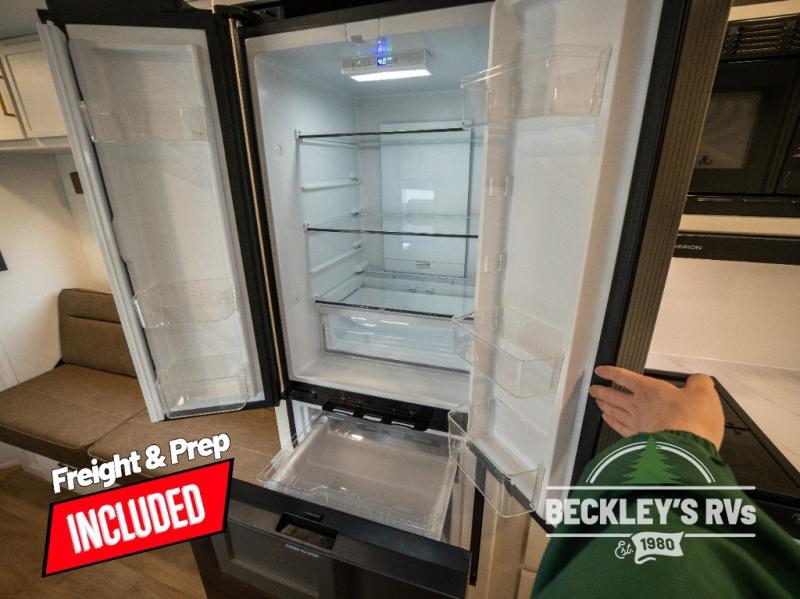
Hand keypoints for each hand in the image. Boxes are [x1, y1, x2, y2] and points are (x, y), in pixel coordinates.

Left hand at [589, 366, 724, 449]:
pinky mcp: (639, 440)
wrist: (689, 450)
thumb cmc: (694, 422)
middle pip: (612, 395)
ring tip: (598, 402)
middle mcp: (638, 406)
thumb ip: (699, 382)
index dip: (610, 372)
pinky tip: (609, 421)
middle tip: (593, 389)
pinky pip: (619, 428)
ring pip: (613, 411)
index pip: (623, 376)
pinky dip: (612, 423)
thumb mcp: (703, 392)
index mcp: (649, 389)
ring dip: (604, 405)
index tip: (600, 371)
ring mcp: (637, 424)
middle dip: (601, 391)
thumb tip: (698, 380)